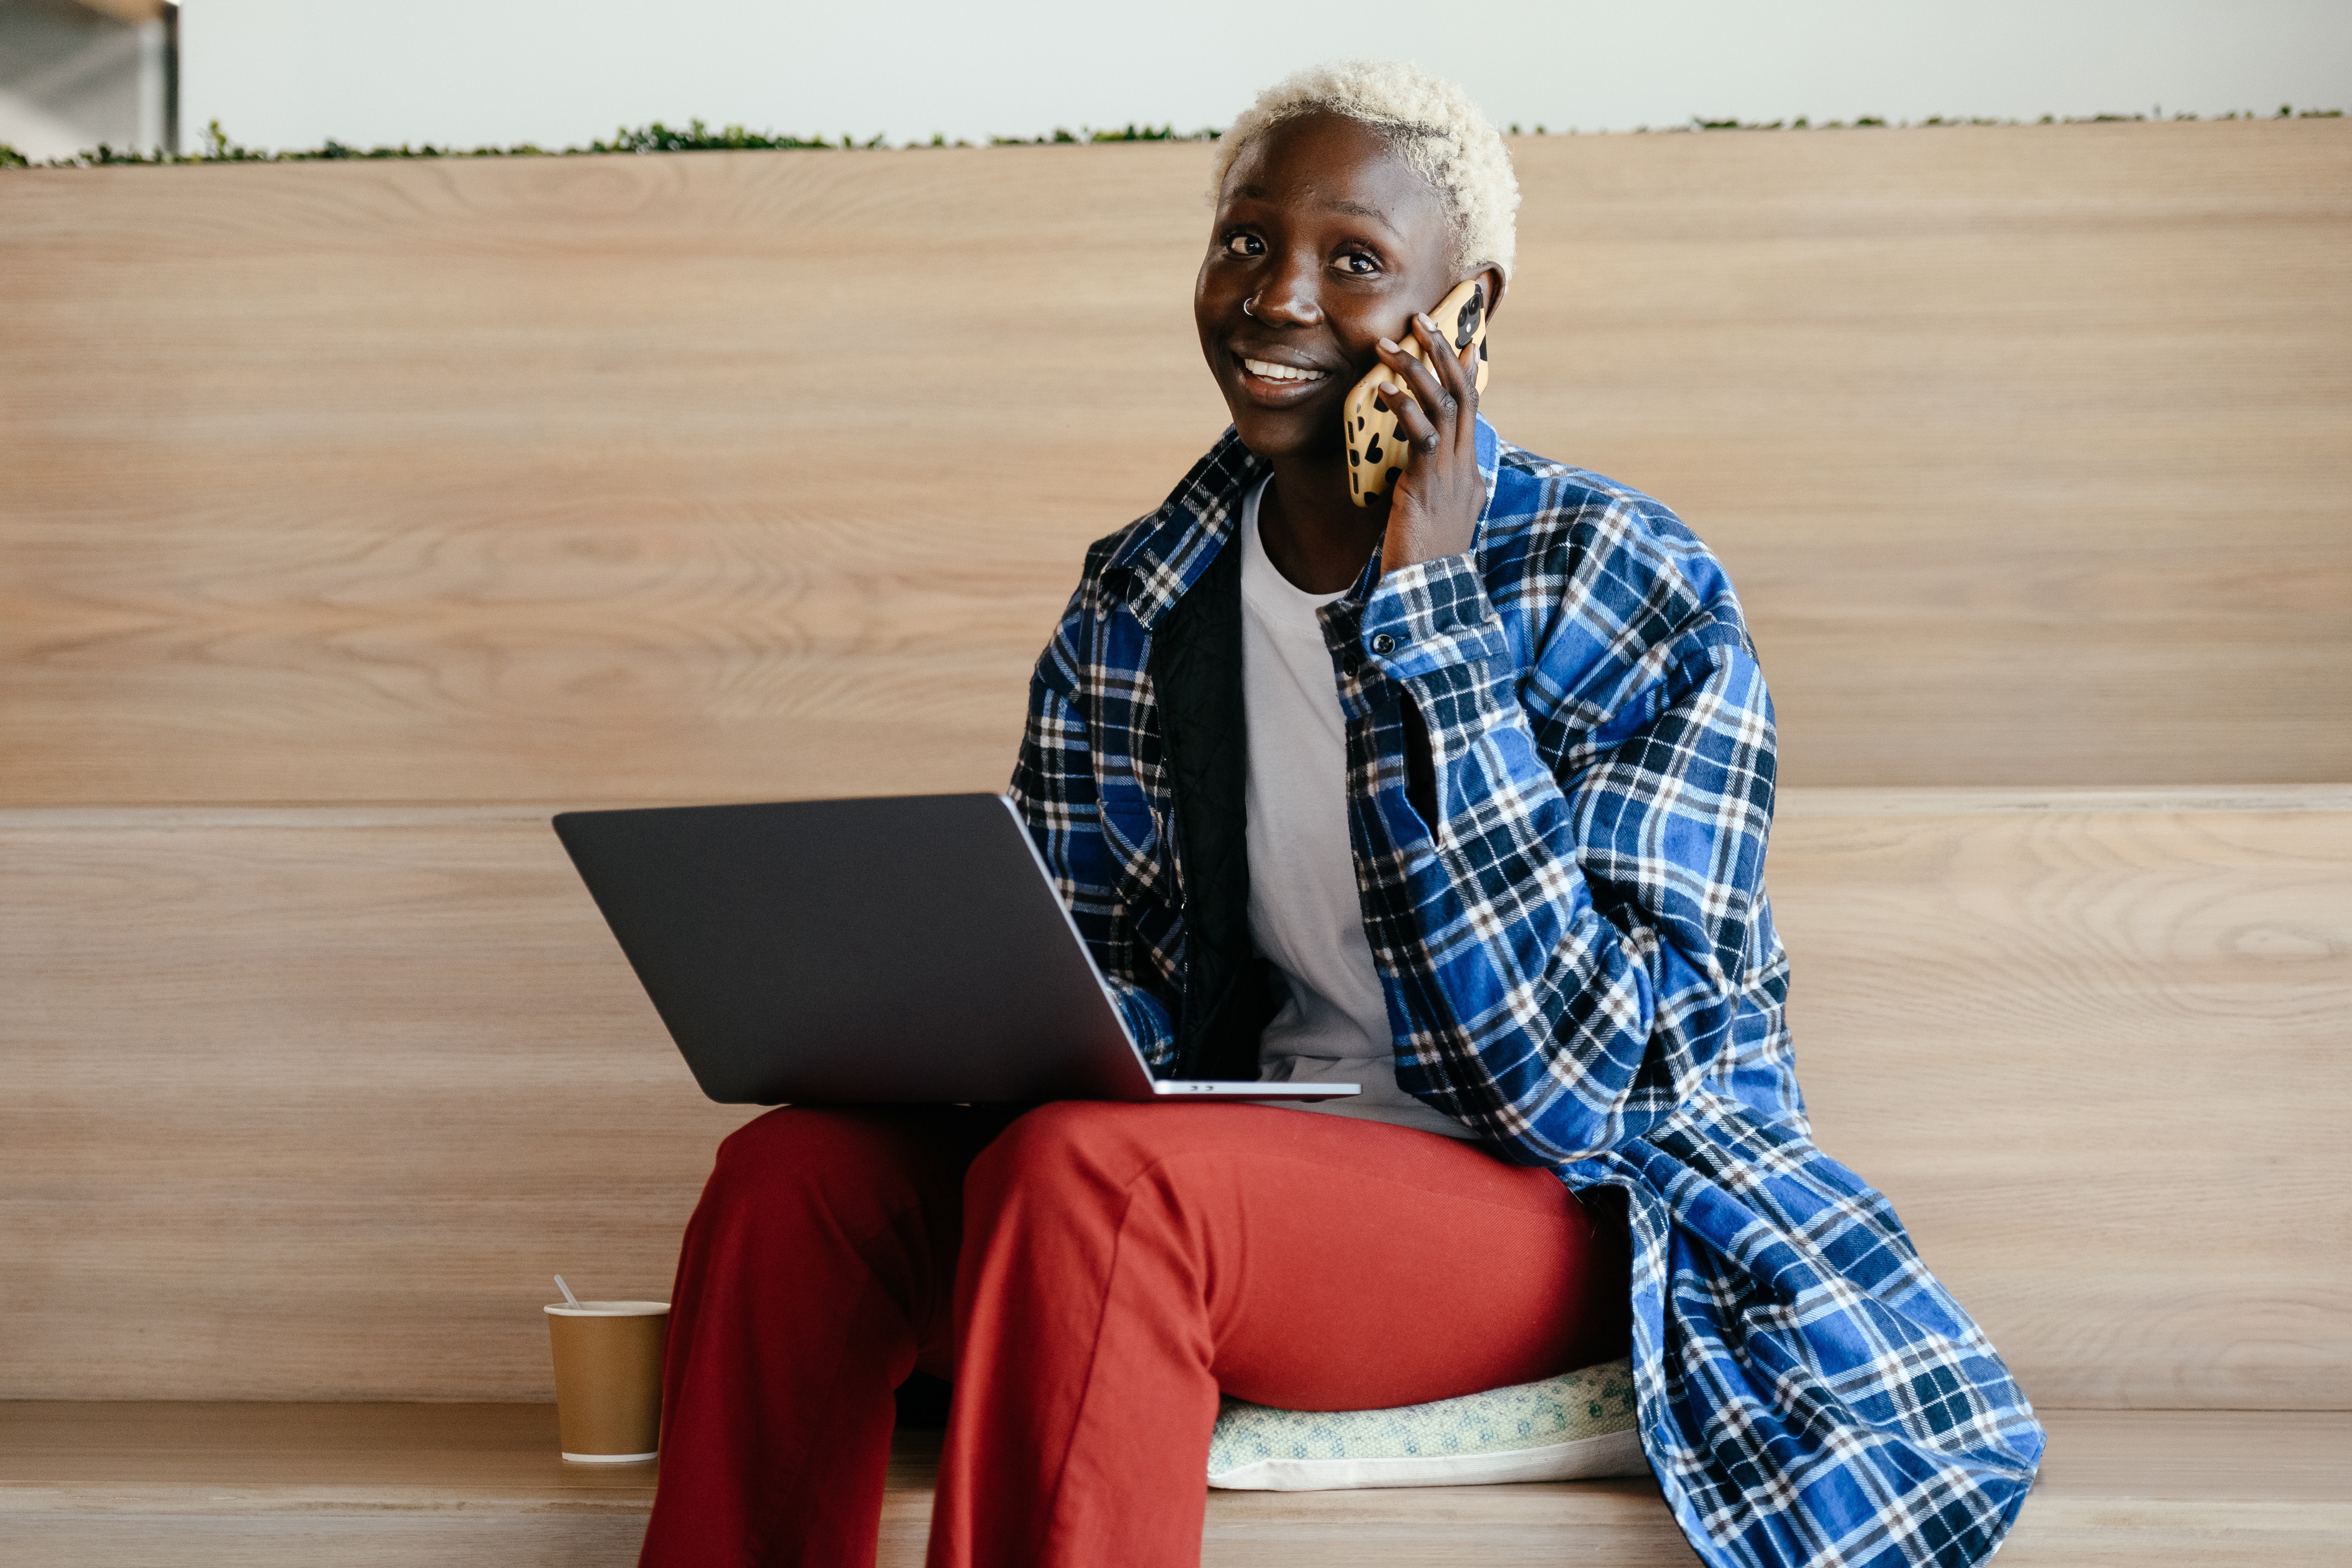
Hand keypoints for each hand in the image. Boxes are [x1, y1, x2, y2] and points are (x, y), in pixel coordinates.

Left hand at [1371, 309, 1483, 577]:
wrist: (1426, 596)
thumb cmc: (1421, 560)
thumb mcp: (1431, 514)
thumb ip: (1429, 483)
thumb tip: (1418, 462)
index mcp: (1469, 472)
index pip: (1472, 408)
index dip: (1464, 370)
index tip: (1457, 339)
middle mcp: (1467, 467)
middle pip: (1463, 393)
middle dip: (1443, 351)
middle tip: (1421, 320)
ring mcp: (1451, 475)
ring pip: (1444, 405)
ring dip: (1416, 369)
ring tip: (1389, 345)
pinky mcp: (1428, 485)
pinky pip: (1422, 435)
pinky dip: (1403, 408)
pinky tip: (1382, 390)